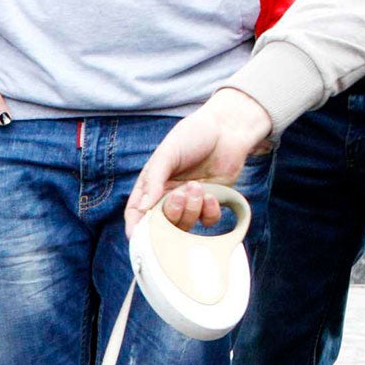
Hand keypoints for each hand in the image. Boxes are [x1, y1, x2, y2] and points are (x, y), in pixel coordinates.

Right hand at [126, 88, 273, 229]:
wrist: (228, 128)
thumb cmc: (193, 135)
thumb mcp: (167, 154)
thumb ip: (153, 181)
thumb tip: (142, 209)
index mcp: (151, 186)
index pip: (137, 213)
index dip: (136, 227)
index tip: (139, 235)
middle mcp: (167, 198)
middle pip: (161, 225)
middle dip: (170, 214)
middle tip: (179, 195)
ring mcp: (189, 203)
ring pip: (184, 225)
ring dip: (191, 210)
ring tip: (198, 186)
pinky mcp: (211, 203)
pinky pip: (207, 221)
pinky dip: (209, 212)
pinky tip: (212, 195)